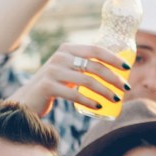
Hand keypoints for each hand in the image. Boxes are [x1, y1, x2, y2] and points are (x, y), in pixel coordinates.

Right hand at [10, 42, 129, 117]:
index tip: (128, 68)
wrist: (26, 99)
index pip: (96, 49)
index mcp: (68, 49)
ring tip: (116, 99)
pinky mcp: (47, 86)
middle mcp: (60, 56)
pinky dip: (89, 101)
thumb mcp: (68, 71)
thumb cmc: (54, 86)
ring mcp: (52, 71)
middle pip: (94, 66)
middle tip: (126, 89)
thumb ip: (84, 66)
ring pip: (87, 80)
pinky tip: (99, 106)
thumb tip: (116, 71)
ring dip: (105, 91)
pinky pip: (74, 94)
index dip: (114, 58)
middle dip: (114, 77)